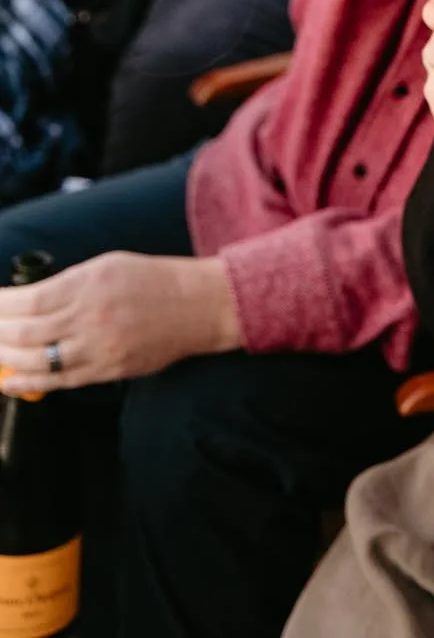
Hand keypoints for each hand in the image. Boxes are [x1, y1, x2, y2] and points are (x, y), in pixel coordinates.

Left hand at [0, 253, 241, 392]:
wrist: (197, 305)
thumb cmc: (154, 280)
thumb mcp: (107, 266)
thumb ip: (67, 285)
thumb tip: (26, 304)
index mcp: (90, 282)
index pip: (29, 300)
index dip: (1, 306)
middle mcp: (91, 315)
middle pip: (26, 331)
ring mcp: (98, 346)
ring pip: (35, 359)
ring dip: (5, 358)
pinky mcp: (107, 369)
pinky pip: (58, 381)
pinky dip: (26, 383)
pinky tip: (7, 380)